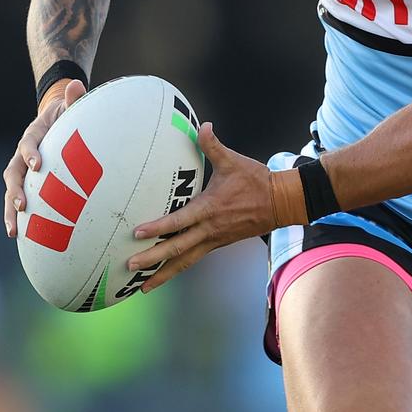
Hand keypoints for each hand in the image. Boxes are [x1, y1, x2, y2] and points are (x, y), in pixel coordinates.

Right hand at [3, 78, 86, 236]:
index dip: (31, 153)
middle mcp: (23, 153)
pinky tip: (23, 237)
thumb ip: (74, 98)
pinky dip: (20, 217)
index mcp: (34, 134)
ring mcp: (23, 169)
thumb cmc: (68, 113)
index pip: (27, 143)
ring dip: (10, 211)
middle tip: (22, 206)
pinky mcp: (28, 181)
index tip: (38, 165)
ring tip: (14, 232)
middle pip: (12, 172)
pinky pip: (20, 200)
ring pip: (11, 190)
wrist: (57, 118)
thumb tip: (78, 85)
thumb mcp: (71, 104)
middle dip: (15, 190)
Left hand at [126, 123, 273, 292]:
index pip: (179, 221)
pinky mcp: (218, 243)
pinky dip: (178, 267)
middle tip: (130, 266)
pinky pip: (194, 259)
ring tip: (143, 286)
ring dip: (164, 274)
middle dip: (153, 260)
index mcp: (210, 209)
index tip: (138, 233)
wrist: (281, 202)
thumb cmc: (256, 181)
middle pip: (177, 249)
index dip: (158, 228)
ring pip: (185, 261)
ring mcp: (214, 240)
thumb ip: (213, 145)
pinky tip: (165, 273)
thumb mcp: (233, 161)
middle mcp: (210, 230)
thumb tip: (204, 125)